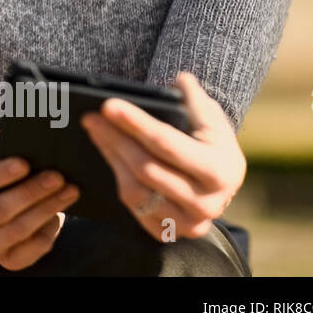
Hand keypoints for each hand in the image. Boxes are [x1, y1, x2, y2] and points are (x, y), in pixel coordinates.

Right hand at [0, 127, 80, 270]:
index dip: (1, 174)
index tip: (25, 162)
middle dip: (31, 192)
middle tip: (57, 176)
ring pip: (18, 230)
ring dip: (46, 209)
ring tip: (69, 191)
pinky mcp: (9, 261)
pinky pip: (32, 249)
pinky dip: (49, 231)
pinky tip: (62, 213)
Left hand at [81, 71, 245, 239]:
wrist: (219, 185)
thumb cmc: (212, 145)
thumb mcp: (212, 121)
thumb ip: (197, 101)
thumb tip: (180, 79)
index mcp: (222, 171)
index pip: (167, 144)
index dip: (136, 123)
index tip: (108, 105)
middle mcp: (208, 203)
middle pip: (146, 168)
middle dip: (115, 138)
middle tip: (90, 116)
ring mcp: (189, 223)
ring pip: (136, 190)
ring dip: (111, 157)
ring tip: (94, 130)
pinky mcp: (169, 233)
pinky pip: (133, 207)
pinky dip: (116, 178)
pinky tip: (106, 154)